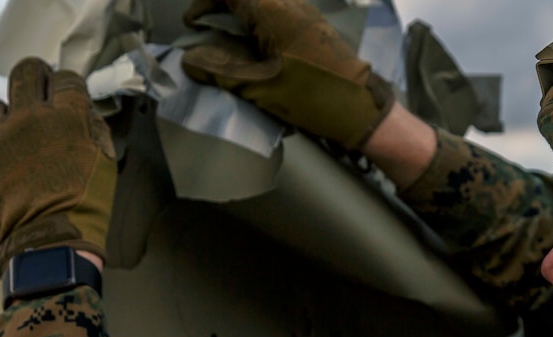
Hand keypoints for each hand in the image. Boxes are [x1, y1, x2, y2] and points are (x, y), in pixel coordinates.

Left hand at [0, 57, 116, 273]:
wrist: (49, 245)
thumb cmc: (85, 208)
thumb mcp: (105, 165)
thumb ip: (93, 130)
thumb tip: (83, 112)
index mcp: (66, 118)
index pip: (65, 79)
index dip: (68, 83)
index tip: (68, 90)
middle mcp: (27, 119)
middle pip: (25, 73)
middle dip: (34, 77)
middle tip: (39, 89)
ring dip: (5, 117)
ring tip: (14, 136)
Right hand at [181, 0, 394, 148]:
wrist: (363, 110)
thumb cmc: (314, 97)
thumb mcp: (261, 87)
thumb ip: (222, 70)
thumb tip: (189, 61)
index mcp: (273, 10)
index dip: (205, 2)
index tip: (193, 22)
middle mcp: (290, 4)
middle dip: (222, 6)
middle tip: (206, 27)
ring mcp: (306, 14)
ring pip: (264, 4)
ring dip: (242, 15)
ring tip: (227, 39)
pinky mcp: (315, 28)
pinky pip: (280, 14)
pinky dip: (260, 24)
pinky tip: (256, 49)